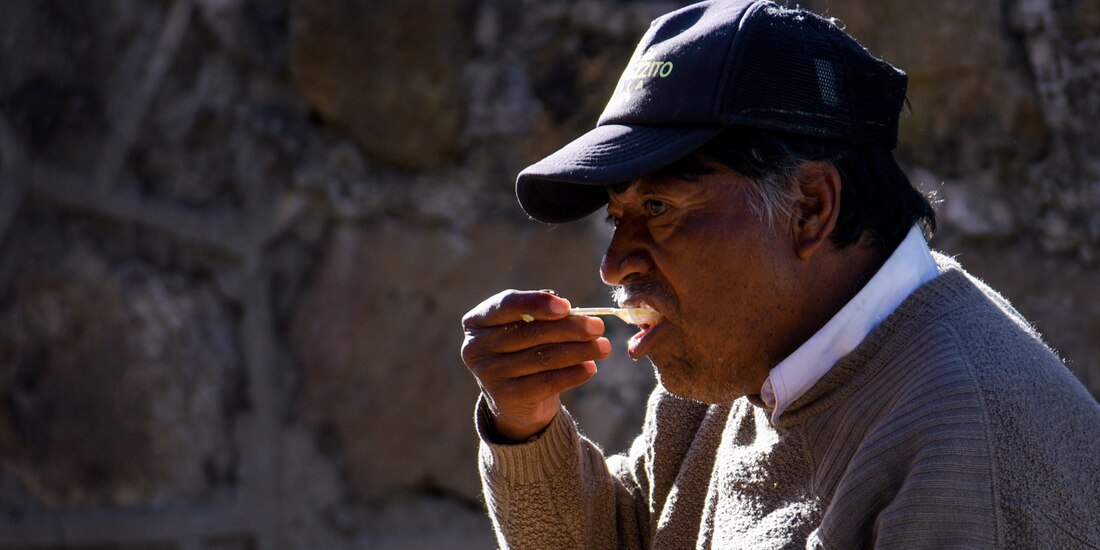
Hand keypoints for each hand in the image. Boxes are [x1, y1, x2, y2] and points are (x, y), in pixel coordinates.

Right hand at [461, 290, 609, 441]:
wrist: (514, 400)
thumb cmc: (523, 350)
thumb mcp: (524, 327)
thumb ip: (541, 314)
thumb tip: (568, 309)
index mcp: (477, 321)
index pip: (507, 305)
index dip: (537, 303)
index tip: (566, 306)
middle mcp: (476, 347)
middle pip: (530, 332)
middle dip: (570, 328)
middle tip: (599, 326)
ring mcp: (489, 374)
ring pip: (543, 357)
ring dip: (579, 350)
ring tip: (603, 347)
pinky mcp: (507, 397)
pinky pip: (548, 382)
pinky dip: (573, 374)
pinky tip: (591, 368)